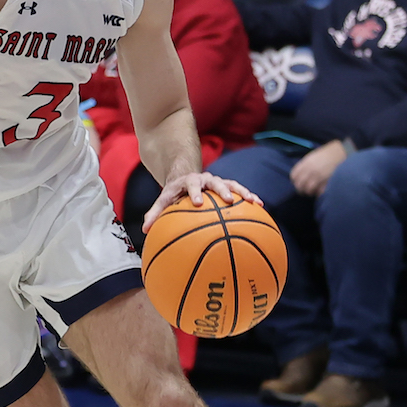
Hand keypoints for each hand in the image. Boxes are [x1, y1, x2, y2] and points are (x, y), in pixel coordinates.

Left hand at [143, 171, 262, 230]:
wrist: (184, 176)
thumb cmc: (173, 194)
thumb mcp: (163, 200)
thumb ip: (154, 213)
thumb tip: (145, 230)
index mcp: (188, 182)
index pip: (191, 185)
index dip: (194, 193)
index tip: (197, 203)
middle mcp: (204, 179)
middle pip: (215, 182)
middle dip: (222, 190)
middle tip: (229, 200)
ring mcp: (217, 182)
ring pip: (232, 184)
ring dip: (243, 192)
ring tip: (255, 201)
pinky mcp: (227, 185)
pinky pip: (240, 190)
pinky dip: (250, 196)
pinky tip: (261, 206)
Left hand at [289, 139, 348, 196]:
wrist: (342, 151)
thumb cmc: (328, 152)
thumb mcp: (314, 155)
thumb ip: (306, 164)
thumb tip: (301, 174)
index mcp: (305, 163)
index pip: (294, 176)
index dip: (295, 181)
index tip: (298, 183)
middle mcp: (310, 170)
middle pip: (299, 185)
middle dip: (301, 189)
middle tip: (304, 191)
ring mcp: (318, 177)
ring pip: (308, 190)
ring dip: (310, 192)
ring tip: (313, 192)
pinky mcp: (327, 182)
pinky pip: (319, 192)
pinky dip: (319, 193)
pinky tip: (320, 191)